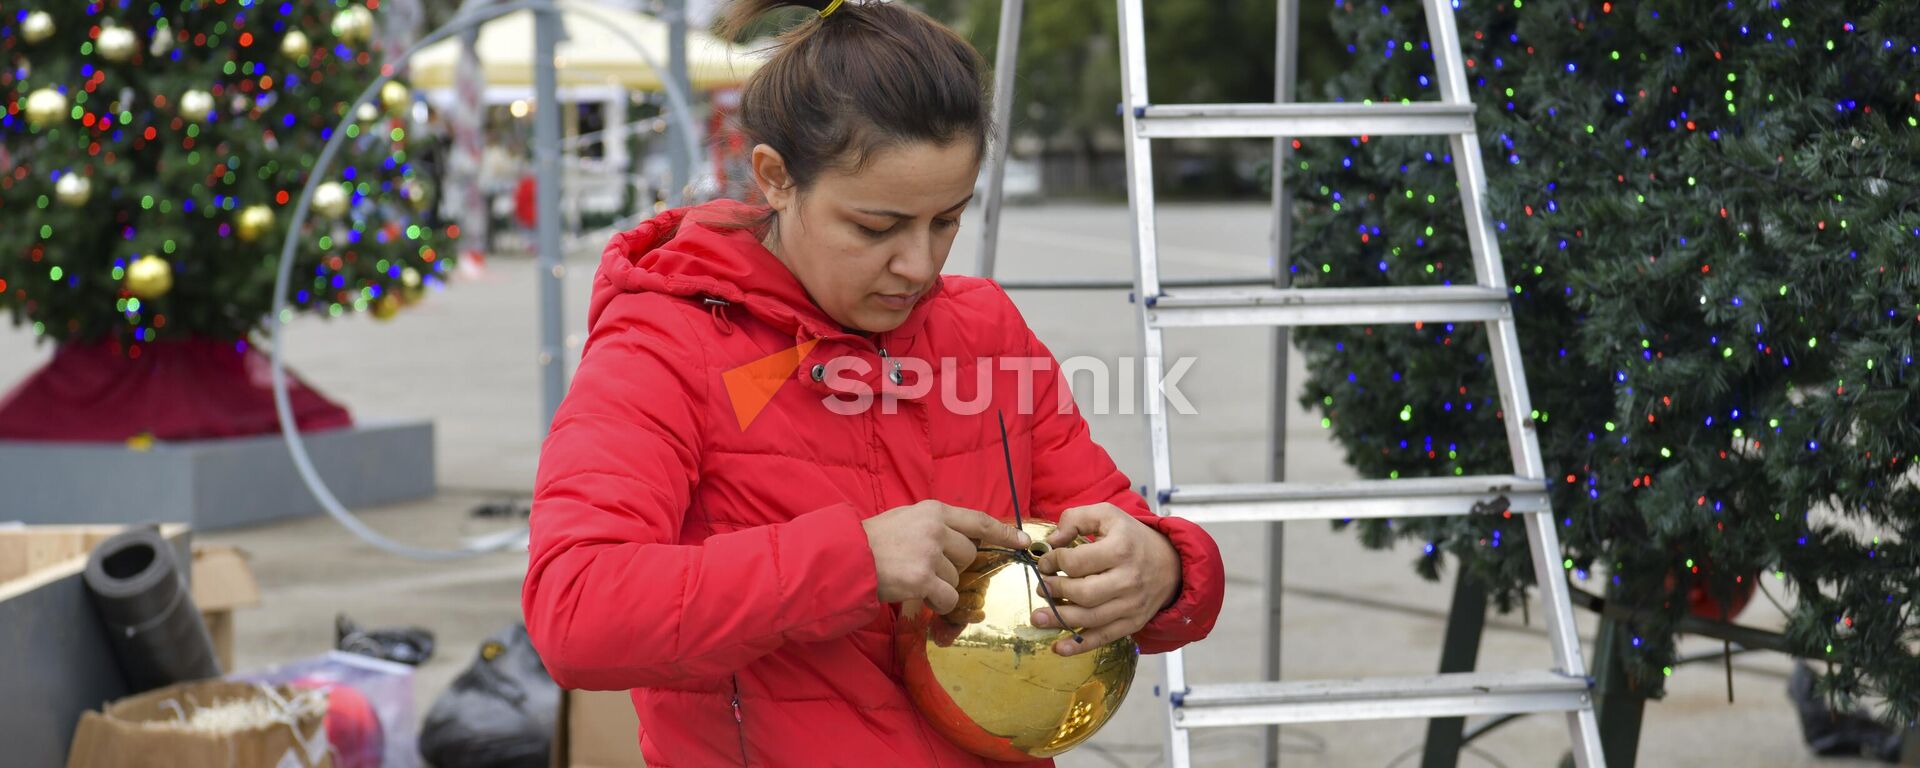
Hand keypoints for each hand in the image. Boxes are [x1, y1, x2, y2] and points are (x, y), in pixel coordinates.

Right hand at [864, 500, 1028, 614]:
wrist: (843, 557)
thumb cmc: (871, 541)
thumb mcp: (905, 520)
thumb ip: (933, 526)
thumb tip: (963, 542)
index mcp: (933, 510)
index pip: (978, 521)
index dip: (1003, 532)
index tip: (1022, 541)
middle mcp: (935, 528)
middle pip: (968, 555)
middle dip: (953, 567)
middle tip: (925, 568)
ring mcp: (930, 553)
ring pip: (956, 579)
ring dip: (939, 586)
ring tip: (911, 578)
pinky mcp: (922, 579)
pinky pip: (948, 598)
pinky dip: (937, 603)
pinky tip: (917, 596)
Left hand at [1031, 503, 1180, 655]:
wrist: (1171, 563)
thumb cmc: (1132, 538)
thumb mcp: (1107, 514)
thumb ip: (1075, 519)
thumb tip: (1051, 540)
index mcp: (1120, 549)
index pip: (1076, 562)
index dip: (1053, 562)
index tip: (1046, 562)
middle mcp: (1128, 579)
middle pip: (1083, 593)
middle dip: (1055, 592)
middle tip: (1042, 587)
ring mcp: (1132, 604)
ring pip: (1090, 618)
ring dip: (1059, 620)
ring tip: (1038, 617)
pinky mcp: (1133, 622)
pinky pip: (1104, 637)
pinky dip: (1080, 645)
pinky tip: (1060, 648)